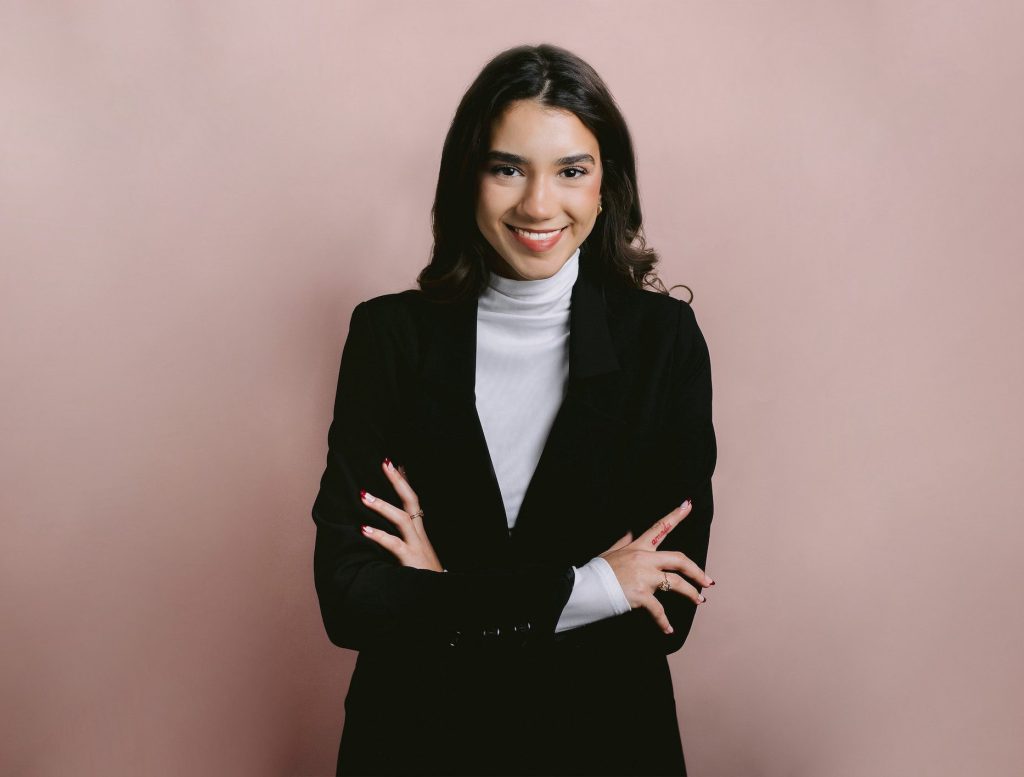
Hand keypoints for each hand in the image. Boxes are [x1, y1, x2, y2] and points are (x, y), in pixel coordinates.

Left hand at [359, 459, 444, 572]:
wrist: (440, 595)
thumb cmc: (424, 576)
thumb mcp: (415, 555)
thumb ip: (403, 542)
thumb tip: (386, 532)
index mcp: (419, 532)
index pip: (413, 500)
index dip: (406, 481)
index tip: (396, 463)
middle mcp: (419, 535)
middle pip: (411, 501)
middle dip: (398, 481)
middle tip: (384, 463)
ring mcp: (416, 546)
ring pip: (401, 518)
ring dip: (382, 505)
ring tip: (363, 495)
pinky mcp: (410, 560)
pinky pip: (394, 544)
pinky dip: (378, 535)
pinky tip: (363, 529)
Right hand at [599, 500, 713, 634]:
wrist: (585, 589)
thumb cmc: (596, 572)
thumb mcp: (609, 552)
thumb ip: (623, 542)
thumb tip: (630, 531)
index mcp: (637, 547)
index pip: (659, 528)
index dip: (675, 515)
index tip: (688, 505)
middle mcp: (644, 559)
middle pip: (678, 559)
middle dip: (696, 570)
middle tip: (708, 581)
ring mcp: (644, 577)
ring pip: (676, 584)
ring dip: (691, 593)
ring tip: (699, 600)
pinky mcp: (641, 595)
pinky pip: (659, 610)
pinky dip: (664, 622)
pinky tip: (668, 629)